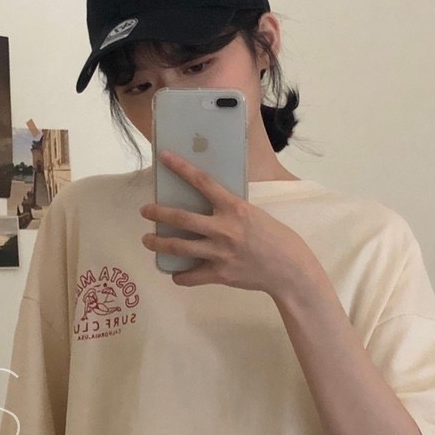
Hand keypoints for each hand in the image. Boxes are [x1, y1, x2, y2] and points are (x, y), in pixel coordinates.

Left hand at [140, 149, 311, 294]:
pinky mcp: (220, 274)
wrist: (290, 270)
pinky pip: (191, 276)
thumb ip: (232, 210)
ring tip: (148, 240)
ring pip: (179, 247)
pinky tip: (176, 274)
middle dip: (158, 213)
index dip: (181, 168)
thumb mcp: (255, 215)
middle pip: (181, 218)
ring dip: (159, 243)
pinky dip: (180, 276)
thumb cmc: (277, 238)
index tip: (165, 158)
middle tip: (144, 210)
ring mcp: (220, 253)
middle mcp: (224, 229)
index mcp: (234, 208)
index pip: (203, 182)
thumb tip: (213, 206)